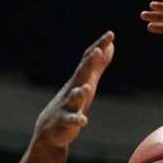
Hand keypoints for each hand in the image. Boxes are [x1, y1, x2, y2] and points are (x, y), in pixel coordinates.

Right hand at [32, 31, 113, 148]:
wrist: (51, 128)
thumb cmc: (73, 101)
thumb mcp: (89, 81)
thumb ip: (99, 65)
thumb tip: (110, 47)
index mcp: (81, 79)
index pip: (89, 59)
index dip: (99, 46)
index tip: (110, 34)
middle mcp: (73, 88)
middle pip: (82, 73)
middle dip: (90, 62)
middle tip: (98, 50)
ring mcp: (69, 104)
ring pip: (74, 97)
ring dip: (81, 92)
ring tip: (87, 88)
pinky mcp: (67, 121)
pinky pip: (72, 120)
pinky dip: (78, 119)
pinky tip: (84, 120)